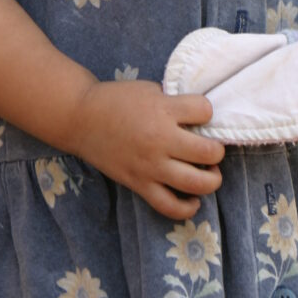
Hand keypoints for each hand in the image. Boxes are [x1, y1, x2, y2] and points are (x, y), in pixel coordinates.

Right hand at [68, 79, 224, 219]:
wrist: (81, 118)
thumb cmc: (117, 99)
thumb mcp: (150, 90)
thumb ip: (174, 103)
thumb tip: (199, 119)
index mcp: (163, 110)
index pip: (205, 112)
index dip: (206, 112)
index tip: (199, 115)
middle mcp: (160, 140)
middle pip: (209, 152)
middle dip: (216, 150)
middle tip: (210, 148)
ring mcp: (150, 166)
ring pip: (196, 183)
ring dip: (211, 179)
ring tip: (209, 172)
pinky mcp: (139, 184)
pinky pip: (169, 206)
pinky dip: (187, 208)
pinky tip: (193, 199)